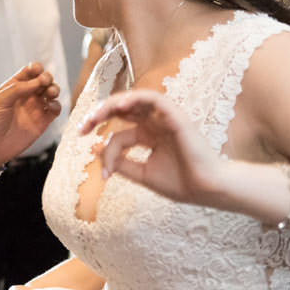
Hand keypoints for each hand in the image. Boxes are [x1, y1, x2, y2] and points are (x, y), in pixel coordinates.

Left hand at [0, 62, 61, 169]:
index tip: (37, 71)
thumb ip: (18, 89)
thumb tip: (38, 81)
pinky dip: (56, 105)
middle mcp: (26, 95)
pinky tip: (50, 106)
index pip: (29, 72)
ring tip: (51, 92)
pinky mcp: (42, 122)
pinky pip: (55, 109)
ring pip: (51, 93)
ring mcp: (35, 108)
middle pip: (43, 80)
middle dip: (47, 77)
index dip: (36, 68)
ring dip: (54, 89)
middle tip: (45, 82)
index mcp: (14, 87)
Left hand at [79, 88, 222, 203]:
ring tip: (96, 115)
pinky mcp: (176, 116)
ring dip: (113, 103)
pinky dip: (136, 98)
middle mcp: (156, 124)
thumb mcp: (143, 174)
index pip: (120, 134)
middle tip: (82, 127)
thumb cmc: (181, 183)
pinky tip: (119, 107)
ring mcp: (166, 118)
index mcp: (150, 135)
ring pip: (135, 100)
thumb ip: (121, 162)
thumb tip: (95, 151)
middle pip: (123, 109)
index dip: (106, 149)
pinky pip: (154, 98)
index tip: (103, 173)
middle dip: (99, 115)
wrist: (207, 190)